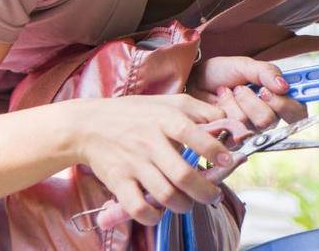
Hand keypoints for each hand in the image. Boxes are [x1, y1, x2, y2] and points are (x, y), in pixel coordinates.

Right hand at [70, 94, 235, 225]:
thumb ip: (201, 110)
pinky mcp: (118, 181)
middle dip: (205, 191)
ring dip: (184, 205)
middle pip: (182, 175)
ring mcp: (134, 163)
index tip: (228, 161)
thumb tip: (229, 122)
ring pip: (165, 195)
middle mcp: (150, 142)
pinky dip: (152, 216)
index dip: (214, 150)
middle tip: (214, 195)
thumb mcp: (169, 102)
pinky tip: (160, 213)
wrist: (89, 124)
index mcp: (165, 120)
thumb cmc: (136, 113)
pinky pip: (137, 207)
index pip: (193, 134)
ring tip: (190, 203)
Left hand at [187, 56, 306, 143]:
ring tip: (228, 91)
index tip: (269, 90)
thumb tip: (284, 86)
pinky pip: (234, 127)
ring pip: (250, 123)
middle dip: (253, 101)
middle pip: (271, 120)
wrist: (195, 79)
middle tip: (242, 87)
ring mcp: (248, 130)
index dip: (287, 105)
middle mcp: (267, 118)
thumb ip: (268, 73)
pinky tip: (220, 102)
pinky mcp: (230, 137)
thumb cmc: (223, 72)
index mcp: (278, 100)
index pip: (297, 112)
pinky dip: (226, 108)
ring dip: (238, 101)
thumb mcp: (247, 65)